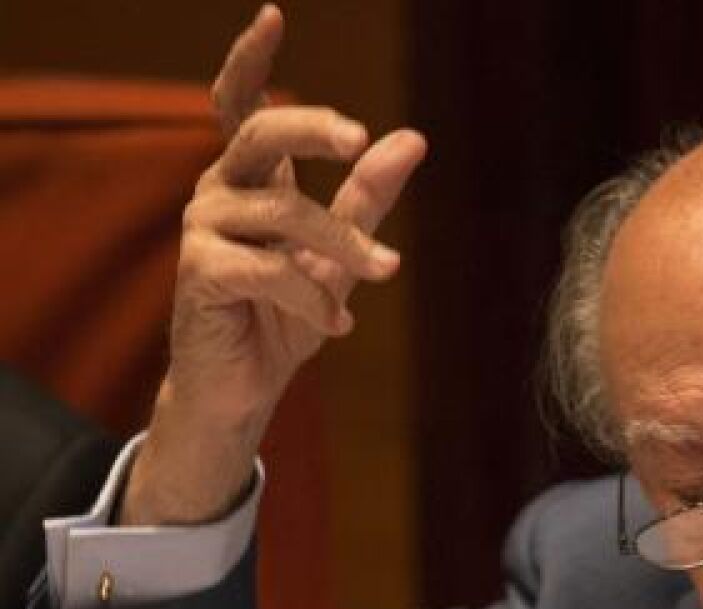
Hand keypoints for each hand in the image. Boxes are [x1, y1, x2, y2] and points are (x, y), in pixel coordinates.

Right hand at [121, 4, 426, 525]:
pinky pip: (269, 268)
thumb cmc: (288, 314)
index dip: (250, 59)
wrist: (247, 387)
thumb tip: (413, 138)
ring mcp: (204, 231)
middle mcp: (221, 192)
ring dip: (342, 246)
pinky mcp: (199, 274)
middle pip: (258, 134)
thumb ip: (370, 197)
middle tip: (357, 136)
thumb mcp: (341, 253)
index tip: (273, 14)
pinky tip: (336, 325)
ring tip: (379, 276)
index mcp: (252, 179)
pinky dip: (313, 295)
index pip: (241, 105)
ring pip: (284, 213)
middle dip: (310, 128)